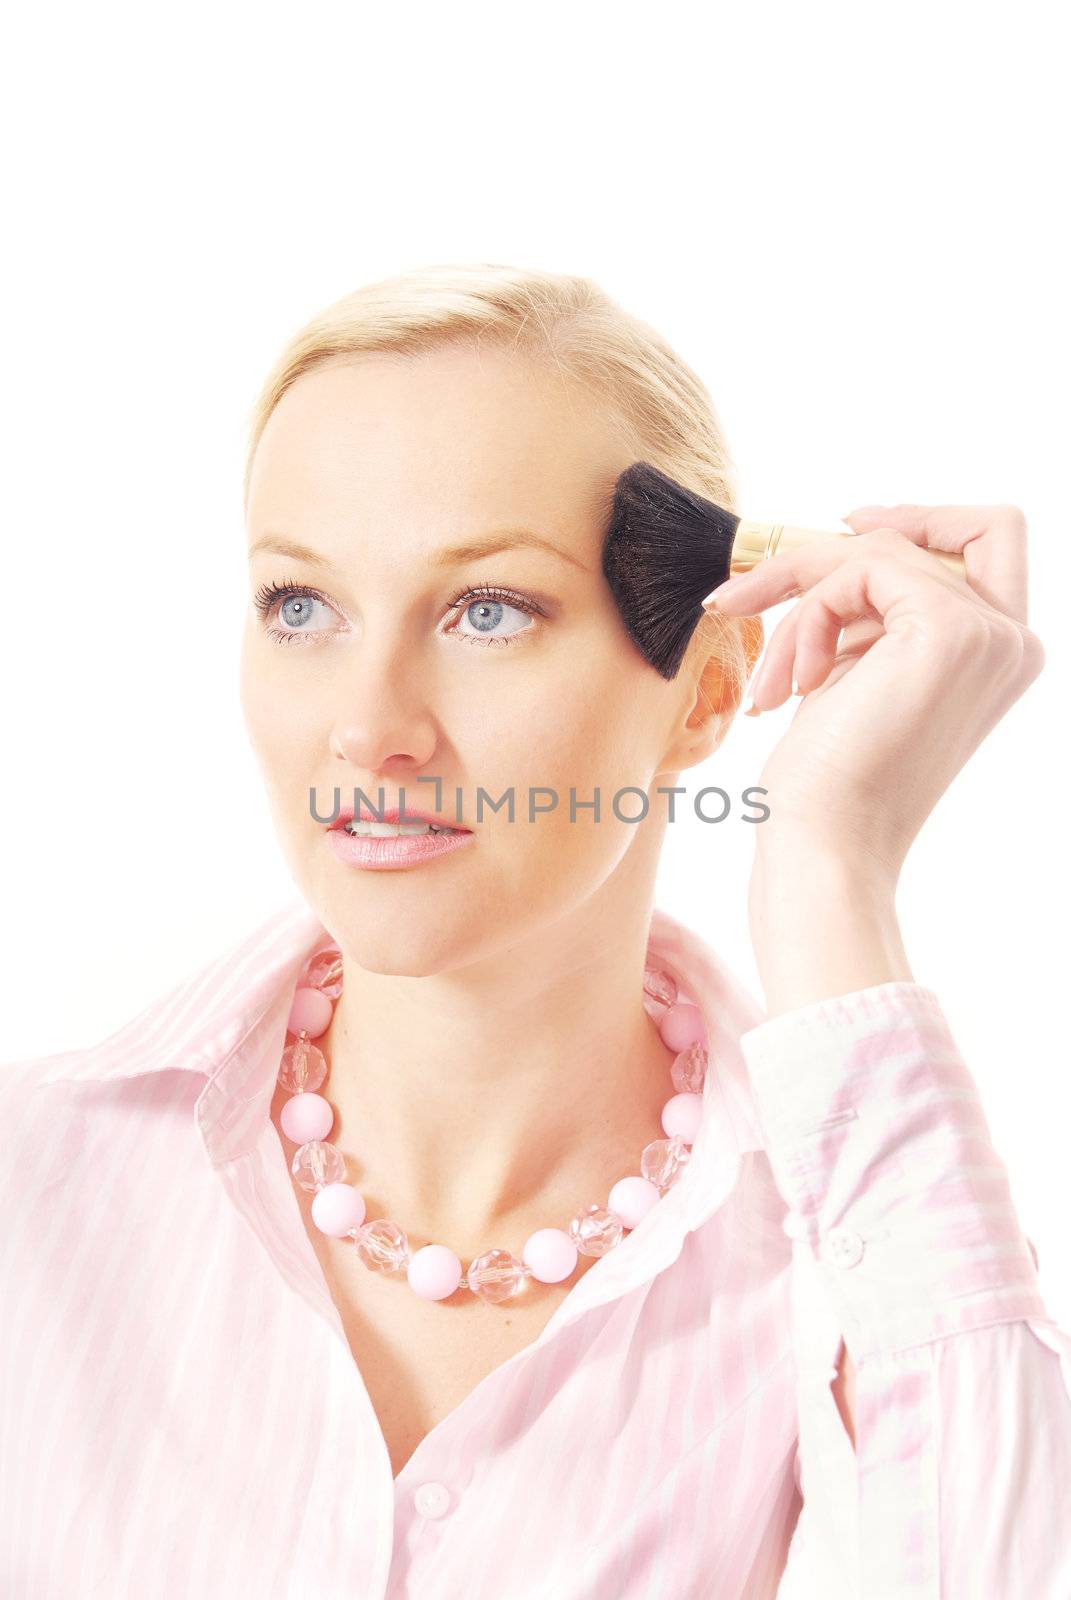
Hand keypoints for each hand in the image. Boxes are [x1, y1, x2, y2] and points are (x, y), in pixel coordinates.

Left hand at [708, 502, 1044, 885]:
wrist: (827, 847)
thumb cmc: (831, 784)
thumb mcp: (859, 674)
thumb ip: (875, 614)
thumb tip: (849, 539)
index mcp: (1003, 655)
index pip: (991, 538)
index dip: (924, 517)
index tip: (849, 526)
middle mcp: (1012, 641)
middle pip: (934, 531)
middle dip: (838, 549)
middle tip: (762, 582)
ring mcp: (987, 634)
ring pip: (879, 553)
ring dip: (800, 604)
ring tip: (771, 681)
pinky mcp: (946, 630)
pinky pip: (858, 571)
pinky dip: (806, 618)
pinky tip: (790, 685)